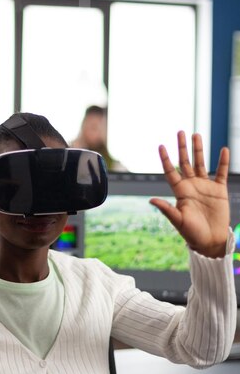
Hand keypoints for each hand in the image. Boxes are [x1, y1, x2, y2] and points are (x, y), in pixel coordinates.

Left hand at [150, 131, 229, 257]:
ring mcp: (205, 186)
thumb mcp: (178, 221)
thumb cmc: (191, 233)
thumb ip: (166, 209)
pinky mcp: (219, 190)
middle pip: (185, 162)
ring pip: (201, 163)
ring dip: (199, 150)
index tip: (161, 146)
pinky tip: (223, 149)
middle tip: (180, 132)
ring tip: (196, 135)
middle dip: (182, 147)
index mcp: (180, 192)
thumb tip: (151, 201)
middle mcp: (191, 186)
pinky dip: (222, 162)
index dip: (166, 159)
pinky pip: (221, 173)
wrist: (210, 241)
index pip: (171, 171)